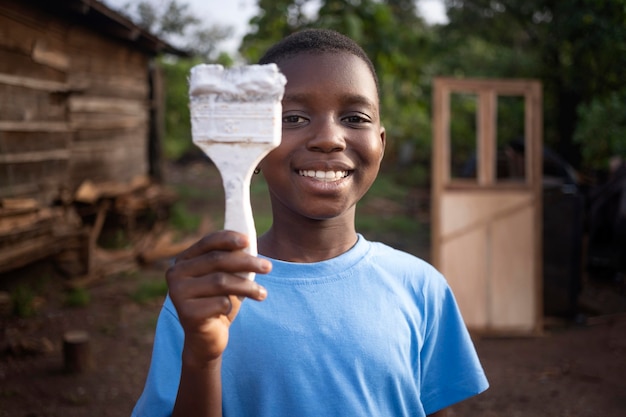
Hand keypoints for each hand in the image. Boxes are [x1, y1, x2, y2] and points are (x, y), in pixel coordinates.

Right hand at [166, 230, 269, 365]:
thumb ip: (230, 261)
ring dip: (247, 286)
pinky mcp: (186, 313)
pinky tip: (229, 313)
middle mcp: (175, 274)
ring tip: (262, 293)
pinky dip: (231, 307)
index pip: (207, 242)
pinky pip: (220, 303)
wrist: (206, 340)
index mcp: (184, 260)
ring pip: (221, 281)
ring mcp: (178, 294)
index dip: (228, 238)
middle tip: (268, 267)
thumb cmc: (217, 303)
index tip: (249, 241)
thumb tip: (247, 243)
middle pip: (217, 260)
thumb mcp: (224, 278)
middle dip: (246, 262)